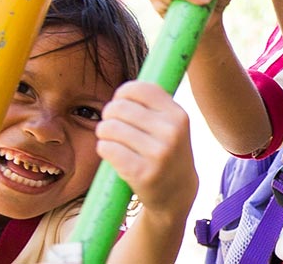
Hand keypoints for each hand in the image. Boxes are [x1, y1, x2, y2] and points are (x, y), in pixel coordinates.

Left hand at [96, 81, 198, 216]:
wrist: (177, 192)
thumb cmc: (165, 152)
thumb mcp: (172, 125)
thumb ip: (154, 104)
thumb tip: (124, 89)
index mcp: (178, 115)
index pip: (138, 89)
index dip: (122, 94)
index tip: (122, 105)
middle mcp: (171, 132)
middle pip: (118, 108)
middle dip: (109, 115)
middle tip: (113, 127)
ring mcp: (158, 154)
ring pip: (109, 128)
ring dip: (103, 134)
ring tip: (113, 141)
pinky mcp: (142, 173)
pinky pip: (106, 148)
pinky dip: (104, 149)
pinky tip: (113, 154)